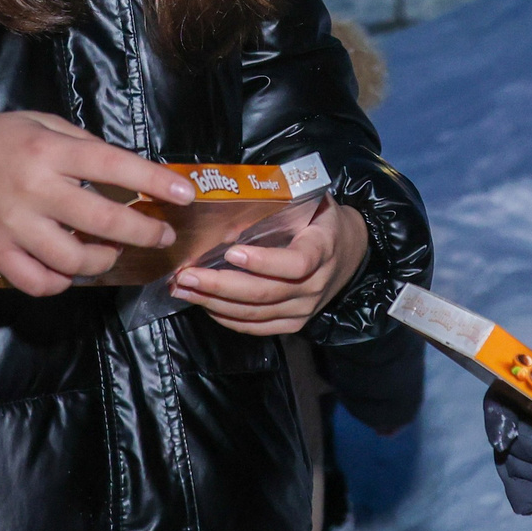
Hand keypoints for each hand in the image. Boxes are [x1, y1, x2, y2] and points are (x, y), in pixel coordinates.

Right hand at [0, 112, 189, 297]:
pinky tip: (71, 269)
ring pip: (73, 261)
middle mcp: (32, 189)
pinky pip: (40, 283)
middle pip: (101, 220)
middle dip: (143, 231)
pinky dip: (63, 282)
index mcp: (47, 150)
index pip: (112, 165)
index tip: (184, 193)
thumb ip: (84, 145)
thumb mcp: (41, 123)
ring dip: (104, 260)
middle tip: (161, 234)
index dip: (153, 181)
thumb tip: (131, 172)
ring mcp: (13, 226)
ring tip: (111, 251)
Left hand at [169, 202, 369, 336]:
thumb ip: (276, 205)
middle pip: (265, 293)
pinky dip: (226, 318)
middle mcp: (314, 285)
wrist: (347, 253)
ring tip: (184, 289)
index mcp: (322, 249)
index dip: (263, 262)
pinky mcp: (293, 324)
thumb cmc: (320, 221)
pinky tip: (204, 304)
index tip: (231, 252)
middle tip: (187, 275)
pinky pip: (256, 327)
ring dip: (215, 303)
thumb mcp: (308, 202)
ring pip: (255, 314)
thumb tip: (228, 219)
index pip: (296, 263)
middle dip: (220, 285)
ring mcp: (304, 309)